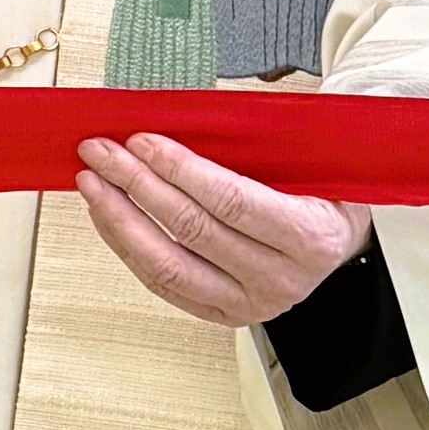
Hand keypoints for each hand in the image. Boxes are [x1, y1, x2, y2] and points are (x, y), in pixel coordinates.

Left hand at [76, 134, 368, 328]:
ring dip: (119, 219)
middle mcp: (281, 278)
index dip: (179, 170)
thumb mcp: (309, 161)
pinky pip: (162, 283)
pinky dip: (126, 246)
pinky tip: (107, 215)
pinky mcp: (221, 313)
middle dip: (136, 185)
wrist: (336, 240)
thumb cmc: (318, 193)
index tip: (141, 141)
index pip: (230, 201)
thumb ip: (257, 144)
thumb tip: (180, 115)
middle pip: (191, 230)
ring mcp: (250, 303)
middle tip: (101, 152)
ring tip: (92, 182)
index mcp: (310, 236)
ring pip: (167, 265)